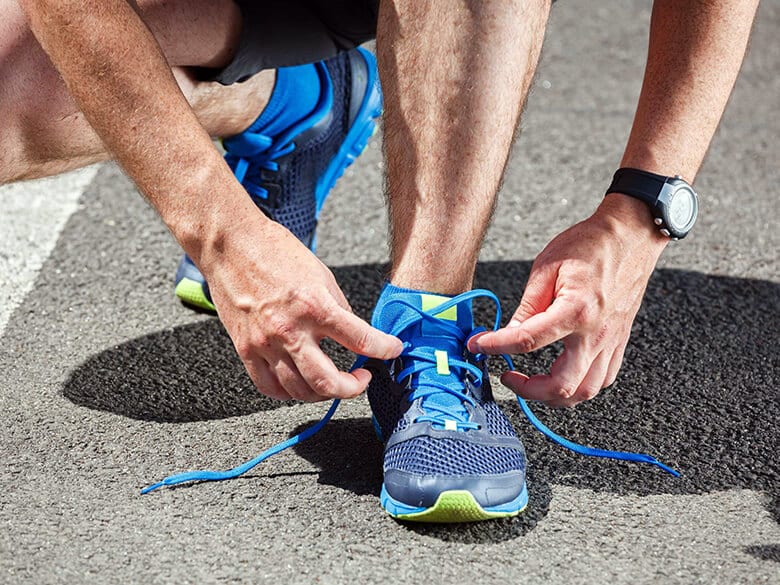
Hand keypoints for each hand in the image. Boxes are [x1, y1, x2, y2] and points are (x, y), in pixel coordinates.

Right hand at [199, 216, 402, 401]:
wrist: (230, 244)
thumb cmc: (274, 251)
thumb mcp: (321, 275)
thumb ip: (338, 309)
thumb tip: (352, 335)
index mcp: (315, 306)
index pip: (360, 340)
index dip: (384, 350)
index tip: (392, 351)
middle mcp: (290, 330)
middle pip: (327, 382)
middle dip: (353, 388)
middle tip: (361, 380)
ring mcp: (264, 343)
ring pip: (298, 391)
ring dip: (322, 393)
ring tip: (332, 382)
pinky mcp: (245, 349)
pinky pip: (268, 386)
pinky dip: (288, 392)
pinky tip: (299, 384)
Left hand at [469, 195, 667, 406]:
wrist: (632, 235)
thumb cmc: (591, 244)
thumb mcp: (547, 267)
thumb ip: (528, 306)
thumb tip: (509, 332)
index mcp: (576, 310)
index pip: (527, 341)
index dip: (496, 347)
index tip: (478, 346)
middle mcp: (597, 333)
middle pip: (562, 385)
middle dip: (528, 390)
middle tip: (508, 375)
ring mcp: (612, 341)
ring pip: (586, 391)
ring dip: (555, 396)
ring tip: (533, 382)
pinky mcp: (619, 341)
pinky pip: (603, 378)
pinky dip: (581, 386)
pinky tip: (563, 374)